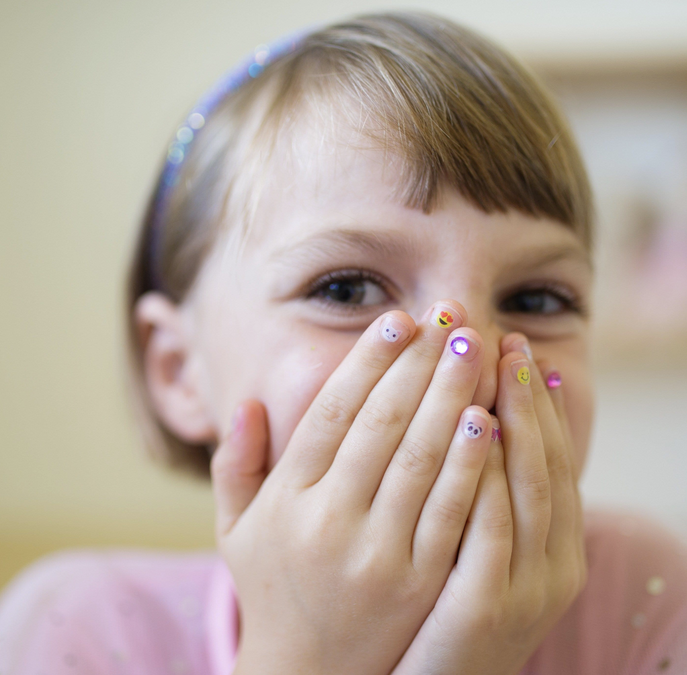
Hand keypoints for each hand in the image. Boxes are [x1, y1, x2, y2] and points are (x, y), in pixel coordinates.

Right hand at [211, 302, 493, 674]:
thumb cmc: (275, 588)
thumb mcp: (235, 529)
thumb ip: (234, 464)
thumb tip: (247, 402)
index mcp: (288, 497)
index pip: (333, 412)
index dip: (368, 360)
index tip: (398, 319)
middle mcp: (329, 519)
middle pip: (384, 423)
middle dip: (420, 363)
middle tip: (451, 315)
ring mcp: (377, 553)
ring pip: (422, 457)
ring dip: (453, 395)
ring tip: (476, 347)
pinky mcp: (420, 583)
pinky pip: (453, 510)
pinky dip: (472, 460)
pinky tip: (491, 416)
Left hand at [391, 334, 587, 674]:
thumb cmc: (447, 610)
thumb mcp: (486, 554)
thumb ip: (491, 494)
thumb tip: (482, 420)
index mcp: (553, 546)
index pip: (548, 457)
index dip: (535, 400)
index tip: (516, 348)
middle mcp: (551, 563)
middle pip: (541, 460)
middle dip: (523, 394)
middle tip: (506, 336)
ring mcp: (524, 587)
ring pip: (526, 485)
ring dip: (514, 417)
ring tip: (496, 360)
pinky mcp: (488, 610)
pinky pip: (493, 527)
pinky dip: (490, 473)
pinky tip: (477, 424)